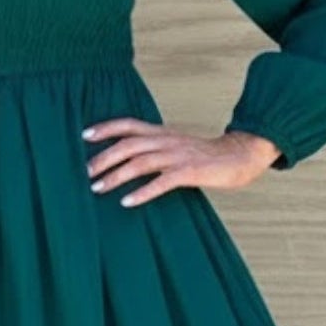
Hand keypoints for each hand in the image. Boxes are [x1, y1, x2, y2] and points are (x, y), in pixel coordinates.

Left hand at [80, 116, 282, 205]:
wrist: (240, 155)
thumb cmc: (206, 155)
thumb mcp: (177, 145)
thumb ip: (155, 148)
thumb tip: (129, 159)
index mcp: (162, 132)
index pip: (129, 124)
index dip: (106, 127)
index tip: (85, 135)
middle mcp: (166, 140)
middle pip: (128, 144)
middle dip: (104, 157)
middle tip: (86, 172)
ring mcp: (178, 155)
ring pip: (141, 162)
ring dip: (116, 175)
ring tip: (98, 188)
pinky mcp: (190, 172)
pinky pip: (162, 182)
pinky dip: (143, 192)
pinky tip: (127, 202)